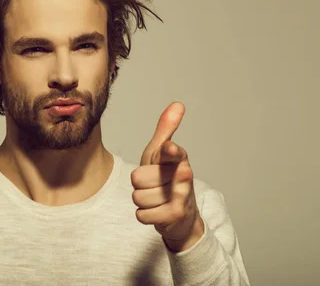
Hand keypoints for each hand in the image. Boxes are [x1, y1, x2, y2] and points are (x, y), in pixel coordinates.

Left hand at [131, 102, 203, 251]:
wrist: (182, 216)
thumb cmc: (166, 178)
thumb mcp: (161, 153)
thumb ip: (165, 130)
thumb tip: (178, 104)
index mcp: (177, 158)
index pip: (171, 152)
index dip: (170, 152)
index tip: (170, 148)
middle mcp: (182, 174)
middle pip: (137, 178)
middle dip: (140, 184)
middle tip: (154, 185)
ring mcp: (181, 196)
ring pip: (138, 197)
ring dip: (143, 201)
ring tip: (157, 199)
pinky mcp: (175, 215)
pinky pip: (141, 215)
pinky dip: (145, 215)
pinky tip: (157, 212)